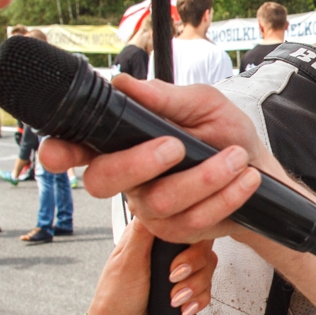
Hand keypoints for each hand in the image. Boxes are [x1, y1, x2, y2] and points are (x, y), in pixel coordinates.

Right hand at [39, 75, 282, 244]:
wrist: (258, 169)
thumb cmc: (223, 132)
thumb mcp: (202, 103)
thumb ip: (165, 96)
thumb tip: (124, 84)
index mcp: (121, 141)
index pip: (77, 148)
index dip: (60, 152)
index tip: (56, 153)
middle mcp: (126, 178)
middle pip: (104, 181)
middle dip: (140, 163)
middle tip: (176, 146)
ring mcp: (148, 208)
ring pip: (161, 201)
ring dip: (206, 176)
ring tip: (236, 157)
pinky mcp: (174, 230)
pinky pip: (193, 218)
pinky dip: (226, 194)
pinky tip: (244, 179)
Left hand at [84, 224, 217, 314]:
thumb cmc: (114, 297)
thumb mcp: (126, 260)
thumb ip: (143, 232)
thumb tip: (154, 201)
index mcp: (152, 237)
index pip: (184, 223)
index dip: (189, 237)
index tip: (177, 256)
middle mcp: (168, 252)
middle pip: (202, 246)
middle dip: (193, 267)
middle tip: (173, 278)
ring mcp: (179, 272)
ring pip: (208, 269)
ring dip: (194, 287)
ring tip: (174, 299)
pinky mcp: (187, 291)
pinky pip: (208, 291)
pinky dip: (198, 301)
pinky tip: (183, 308)